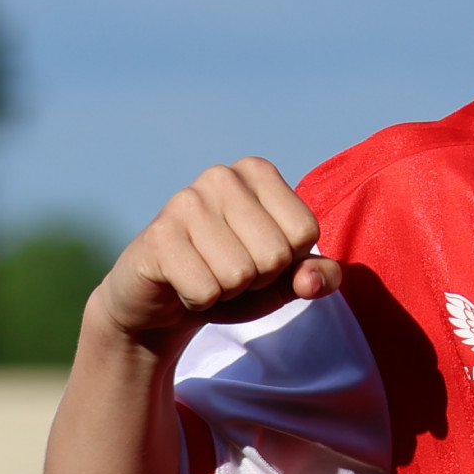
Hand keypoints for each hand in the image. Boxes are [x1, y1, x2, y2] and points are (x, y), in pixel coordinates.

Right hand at [92, 157, 342, 349]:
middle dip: (256, 279)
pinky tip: (181, 283)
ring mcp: (185, 202)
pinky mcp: (158, 236)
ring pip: (240, 274)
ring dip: (225, 290)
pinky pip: (205, 290)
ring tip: (204, 273)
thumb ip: (315, 276)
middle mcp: (221, 176)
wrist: (162, 301)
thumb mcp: (283, 279)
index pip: (305, 232)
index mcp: (257, 172)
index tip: (255, 255)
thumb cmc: (230, 279)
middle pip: (275, 254)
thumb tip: (316, 280)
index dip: (286, 261)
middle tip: (226, 269)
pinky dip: (198, 301)